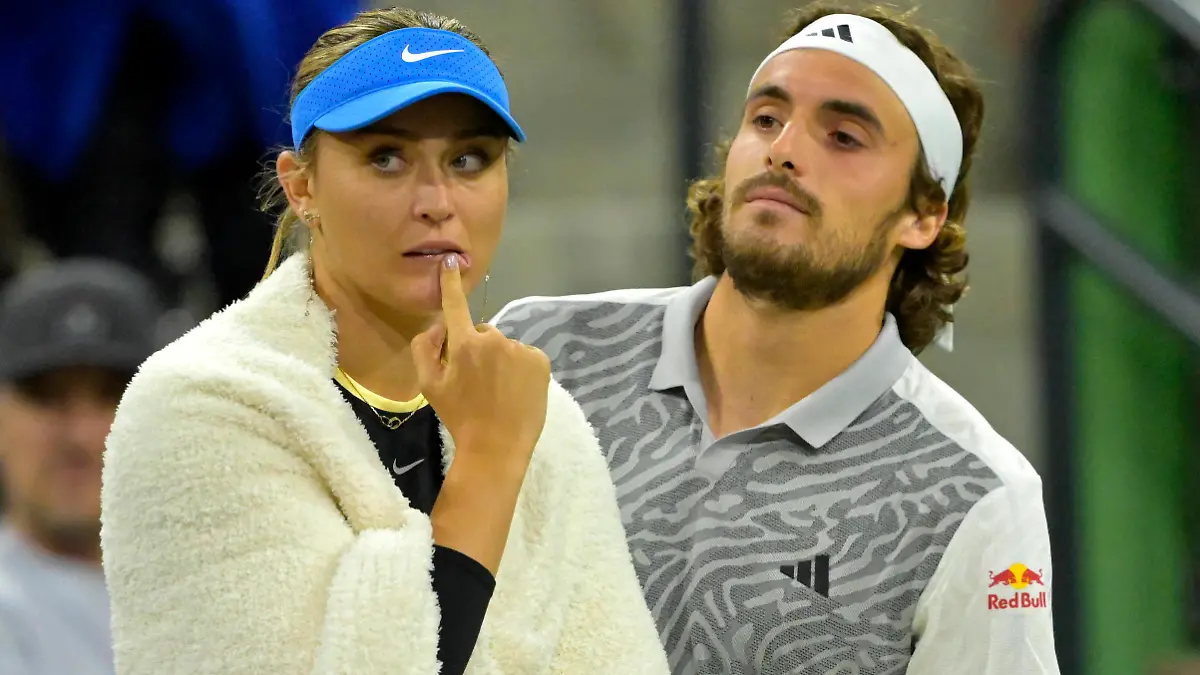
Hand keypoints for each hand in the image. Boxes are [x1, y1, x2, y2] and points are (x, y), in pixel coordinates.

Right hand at [411, 254, 550, 471]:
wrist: (497, 448)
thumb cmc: (459, 417)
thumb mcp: (428, 386)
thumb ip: (424, 349)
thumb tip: (436, 325)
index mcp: (464, 344)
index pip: (455, 306)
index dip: (451, 283)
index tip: (451, 262)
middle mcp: (495, 339)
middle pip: (481, 334)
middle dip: (477, 349)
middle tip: (475, 382)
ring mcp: (520, 349)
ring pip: (504, 347)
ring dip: (500, 361)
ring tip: (497, 392)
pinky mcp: (540, 361)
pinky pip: (524, 356)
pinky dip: (519, 369)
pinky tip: (514, 392)